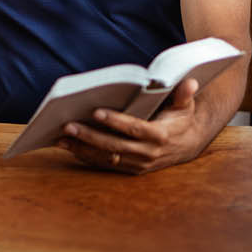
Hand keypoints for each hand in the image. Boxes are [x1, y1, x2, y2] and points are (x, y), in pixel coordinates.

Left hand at [57, 78, 210, 173]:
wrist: (188, 145)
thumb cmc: (180, 119)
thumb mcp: (185, 105)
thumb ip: (183, 94)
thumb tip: (190, 82)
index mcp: (160, 135)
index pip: (135, 128)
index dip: (115, 121)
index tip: (96, 112)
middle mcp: (148, 153)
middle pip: (115, 146)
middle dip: (90, 136)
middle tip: (68, 125)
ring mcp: (139, 164)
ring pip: (107, 158)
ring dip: (82, 149)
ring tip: (61, 139)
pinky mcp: (131, 170)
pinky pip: (106, 165)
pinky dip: (87, 158)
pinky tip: (70, 149)